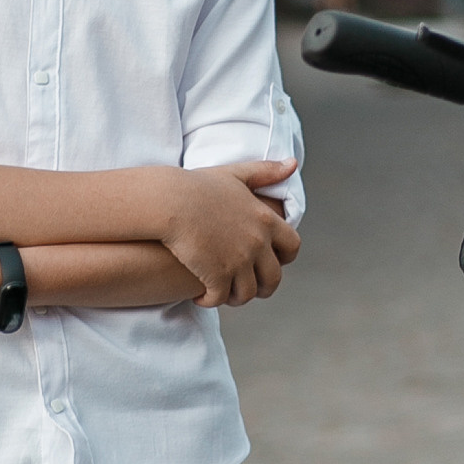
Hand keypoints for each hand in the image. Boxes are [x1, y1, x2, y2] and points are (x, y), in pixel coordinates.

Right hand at [159, 161, 301, 305]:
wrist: (170, 202)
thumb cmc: (197, 186)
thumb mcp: (236, 174)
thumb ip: (265, 171)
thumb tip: (293, 163)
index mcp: (266, 220)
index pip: (292, 247)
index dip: (283, 258)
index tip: (270, 260)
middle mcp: (257, 244)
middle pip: (273, 278)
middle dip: (262, 287)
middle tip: (246, 286)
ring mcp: (239, 262)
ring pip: (247, 293)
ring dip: (235, 296)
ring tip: (222, 293)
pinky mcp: (217, 276)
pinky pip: (220, 298)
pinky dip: (211, 300)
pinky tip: (200, 296)